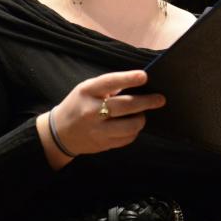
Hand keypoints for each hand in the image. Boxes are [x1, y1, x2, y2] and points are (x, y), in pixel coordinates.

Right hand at [38, 70, 164, 169]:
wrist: (59, 132)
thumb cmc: (79, 105)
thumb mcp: (87, 89)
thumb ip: (108, 86)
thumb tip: (138, 84)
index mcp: (87, 92)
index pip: (110, 82)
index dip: (128, 79)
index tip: (145, 76)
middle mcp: (91, 111)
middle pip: (125, 106)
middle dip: (147, 102)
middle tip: (160, 99)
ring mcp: (97, 130)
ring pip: (129, 126)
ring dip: (141, 119)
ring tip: (142, 114)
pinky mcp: (102, 144)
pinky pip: (127, 139)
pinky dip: (134, 131)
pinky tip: (133, 125)